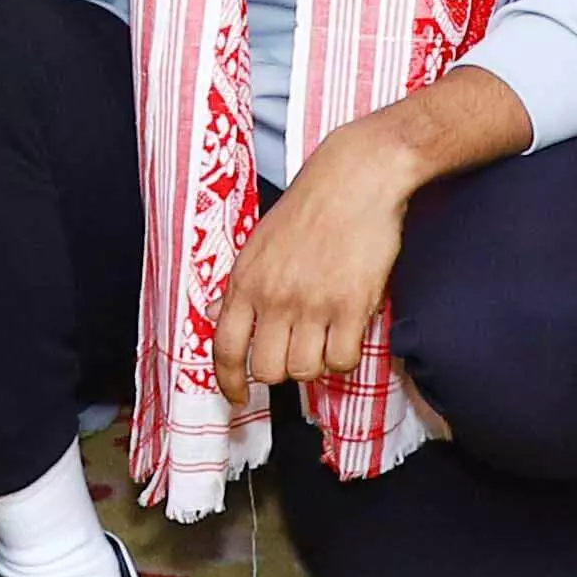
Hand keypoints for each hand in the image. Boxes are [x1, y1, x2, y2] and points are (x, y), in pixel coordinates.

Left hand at [215, 112, 419, 393]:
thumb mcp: (259, 241)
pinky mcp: (351, 305)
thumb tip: (220, 316)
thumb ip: (241, 284)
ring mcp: (313, 303)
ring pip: (306, 371)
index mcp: (246, 280)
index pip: (226, 349)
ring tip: (325, 337)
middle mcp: (274, 297)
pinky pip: (342, 360)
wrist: (357, 177)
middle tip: (296, 352)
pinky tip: (348, 333)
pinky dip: (345, 356)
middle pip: (268, 370)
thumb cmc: (310, 205)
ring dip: (317, 362)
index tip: (239, 398)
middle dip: (281, 370)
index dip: (230, 383)